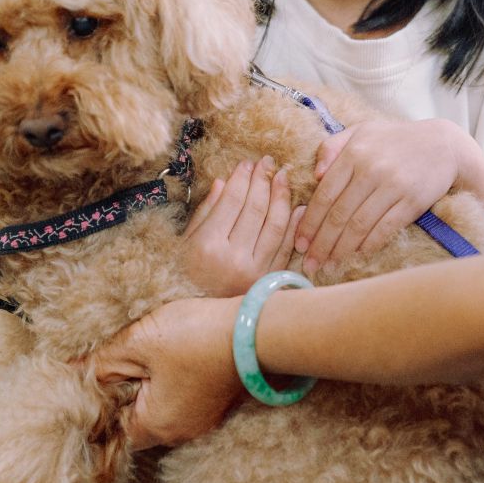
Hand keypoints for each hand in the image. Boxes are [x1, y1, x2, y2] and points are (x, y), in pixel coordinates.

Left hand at [91, 296, 244, 449]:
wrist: (255, 327)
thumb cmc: (195, 335)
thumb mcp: (139, 342)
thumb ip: (101, 361)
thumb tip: (68, 371)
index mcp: (155, 425)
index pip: (111, 428)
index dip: (99, 400)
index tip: (95, 374)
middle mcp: (178, 432)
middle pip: (134, 419)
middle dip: (122, 392)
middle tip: (118, 359)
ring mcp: (200, 420)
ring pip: (157, 408)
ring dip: (146, 386)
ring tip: (143, 355)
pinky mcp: (214, 403)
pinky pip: (179, 401)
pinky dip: (168, 384)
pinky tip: (169, 358)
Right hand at [180, 157, 305, 295]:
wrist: (197, 319)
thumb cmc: (186, 275)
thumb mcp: (186, 242)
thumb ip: (206, 212)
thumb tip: (225, 183)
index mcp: (208, 246)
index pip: (232, 202)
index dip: (241, 179)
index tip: (246, 163)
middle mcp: (233, 259)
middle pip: (256, 210)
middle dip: (263, 181)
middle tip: (267, 162)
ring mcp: (254, 272)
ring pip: (275, 226)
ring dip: (282, 198)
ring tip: (282, 177)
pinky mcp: (268, 282)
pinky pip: (286, 249)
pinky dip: (294, 227)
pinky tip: (297, 207)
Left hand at [295, 119, 469, 273]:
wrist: (444, 144)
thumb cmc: (396, 139)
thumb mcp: (361, 131)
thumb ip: (332, 147)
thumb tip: (314, 175)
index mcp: (354, 153)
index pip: (325, 194)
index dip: (310, 222)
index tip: (299, 242)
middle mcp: (371, 169)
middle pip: (339, 214)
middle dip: (320, 243)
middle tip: (308, 263)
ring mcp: (392, 186)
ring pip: (359, 225)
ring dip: (341, 249)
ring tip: (328, 265)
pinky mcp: (412, 201)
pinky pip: (385, 228)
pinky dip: (369, 244)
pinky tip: (357, 255)